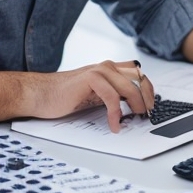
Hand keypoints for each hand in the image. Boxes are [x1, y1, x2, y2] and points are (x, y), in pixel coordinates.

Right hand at [29, 59, 155, 132]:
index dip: (149, 90)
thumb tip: (134, 107)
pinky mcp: (90, 78)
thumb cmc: (65, 97)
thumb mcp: (95, 95)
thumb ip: (112, 95)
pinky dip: (116, 114)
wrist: (41, 94)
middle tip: (146, 115)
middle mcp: (106, 67)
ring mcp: (98, 70)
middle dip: (147, 97)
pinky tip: (114, 125)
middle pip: (139, 78)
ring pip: (129, 87)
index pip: (139, 74)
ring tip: (134, 119)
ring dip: (136, 105)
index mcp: (109, 69)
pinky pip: (112, 97)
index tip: (151, 106)